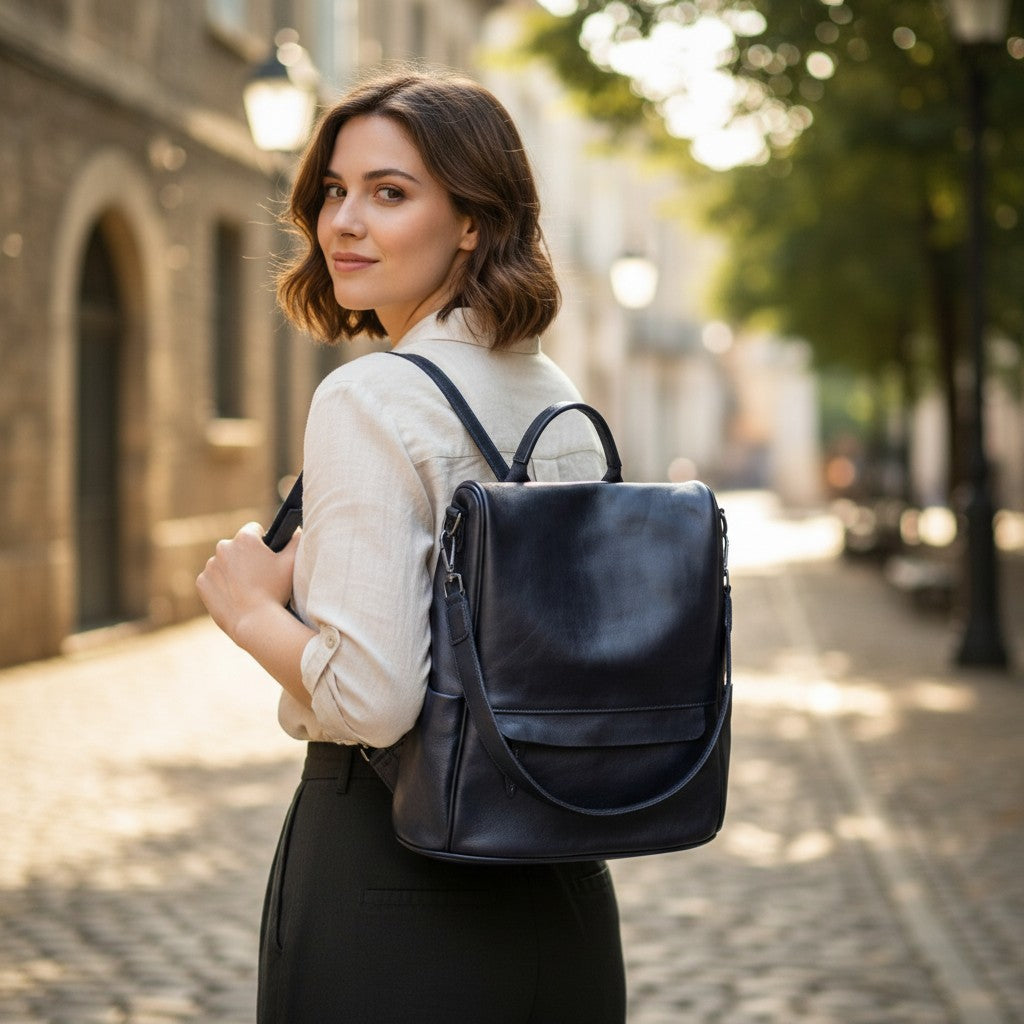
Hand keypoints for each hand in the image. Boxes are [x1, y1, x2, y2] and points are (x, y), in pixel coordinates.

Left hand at [196, 522, 299, 643]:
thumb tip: (296, 530)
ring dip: (232, 570)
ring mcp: (210, 565)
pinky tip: (234, 596)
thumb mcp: (292, 563)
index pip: (254, 530)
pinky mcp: (202, 582)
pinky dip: (221, 585)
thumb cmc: (276, 591)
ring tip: (247, 589)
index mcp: (245, 538)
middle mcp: (223, 547)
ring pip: (224, 563)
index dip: (263, 543)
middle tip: (259, 576)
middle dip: (246, 556)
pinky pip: (212, 579)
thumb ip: (296, 540)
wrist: (255, 622)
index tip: (267, 557)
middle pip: (237, 547)